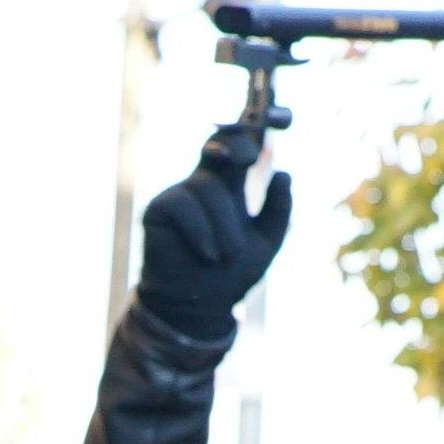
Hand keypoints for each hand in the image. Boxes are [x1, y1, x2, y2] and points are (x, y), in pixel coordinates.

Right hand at [133, 135, 292, 331]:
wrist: (202, 306)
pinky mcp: (158, 210)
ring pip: (208, 188)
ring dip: (224, 226)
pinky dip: (200, 230)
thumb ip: (278, 210)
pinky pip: (182, 205)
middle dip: (235, 148)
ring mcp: (179, 195)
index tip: (263, 144)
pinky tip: (207, 253)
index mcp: (228, 187)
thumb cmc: (233, 274)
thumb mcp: (267, 241)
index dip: (245, 137)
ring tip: (226, 256)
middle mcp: (202, 185)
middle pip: (218, 149)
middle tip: (248, 159)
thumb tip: (285, 174)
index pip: (235, 149)